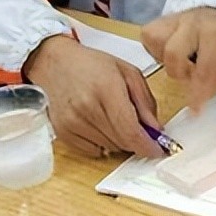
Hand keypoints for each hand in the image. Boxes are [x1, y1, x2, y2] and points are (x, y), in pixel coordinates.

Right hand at [22, 35, 163, 158]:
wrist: (57, 63)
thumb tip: (155, 129)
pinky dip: (103, 143)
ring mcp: (72, 122)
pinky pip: (93, 151)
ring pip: (109, 148)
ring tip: (115, 118)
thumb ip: (145, 102)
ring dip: (120, 140)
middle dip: (136, 140)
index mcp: (106, 88)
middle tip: (141, 129)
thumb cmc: (93, 65)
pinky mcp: (63, 132)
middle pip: (122, 141)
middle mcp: (87, 107)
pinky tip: (101, 125)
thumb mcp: (128, 72)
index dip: (147, 145)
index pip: (130, 130)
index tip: (158, 149)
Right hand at [141, 8, 215, 112]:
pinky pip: (148, 41)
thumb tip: (197, 100)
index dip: (198, 92)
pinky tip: (172, 52)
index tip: (195, 109)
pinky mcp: (156, 23)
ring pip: (157, 46)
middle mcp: (192, 23)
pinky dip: (157, 52)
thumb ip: (214, 84)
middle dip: (180, 73)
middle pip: (173, 54)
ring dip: (169, 61)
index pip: (204, 68)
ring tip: (183, 60)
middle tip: (190, 75)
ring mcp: (172, 20)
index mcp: (215, 34)